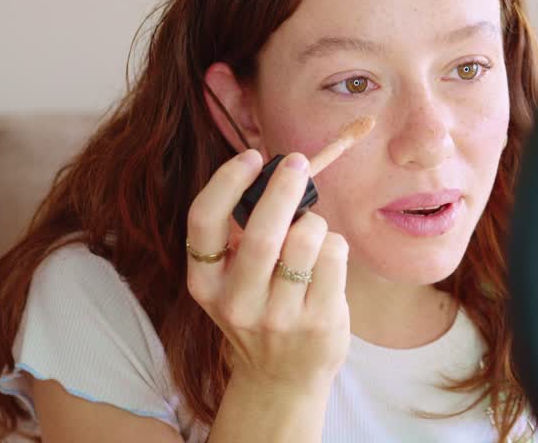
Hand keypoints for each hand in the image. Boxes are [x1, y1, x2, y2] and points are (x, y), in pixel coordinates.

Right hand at [185, 149, 350, 391]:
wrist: (282, 379)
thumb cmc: (260, 310)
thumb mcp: (232, 280)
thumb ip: (240, 235)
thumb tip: (272, 172)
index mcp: (206, 283)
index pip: (203, 222)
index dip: (226, 182)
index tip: (251, 157)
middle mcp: (236, 303)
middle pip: (261, 232)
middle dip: (283, 188)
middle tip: (296, 163)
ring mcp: (279, 317)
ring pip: (306, 238)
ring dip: (314, 221)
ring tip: (311, 231)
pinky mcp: (319, 321)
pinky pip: (334, 255)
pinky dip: (334, 244)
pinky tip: (326, 258)